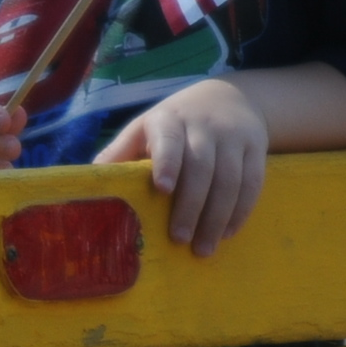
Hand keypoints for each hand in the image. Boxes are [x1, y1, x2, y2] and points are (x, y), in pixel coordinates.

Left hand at [96, 76, 268, 256]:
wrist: (229, 98)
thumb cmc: (175, 124)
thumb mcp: (145, 129)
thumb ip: (120, 152)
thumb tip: (89, 180)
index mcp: (169, 119)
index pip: (169, 139)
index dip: (167, 162)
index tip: (162, 189)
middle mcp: (204, 125)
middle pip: (201, 167)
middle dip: (190, 206)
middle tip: (178, 239)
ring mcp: (233, 136)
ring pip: (229, 179)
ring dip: (216, 217)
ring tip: (203, 248)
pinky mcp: (256, 148)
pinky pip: (252, 182)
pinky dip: (240, 211)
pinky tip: (226, 233)